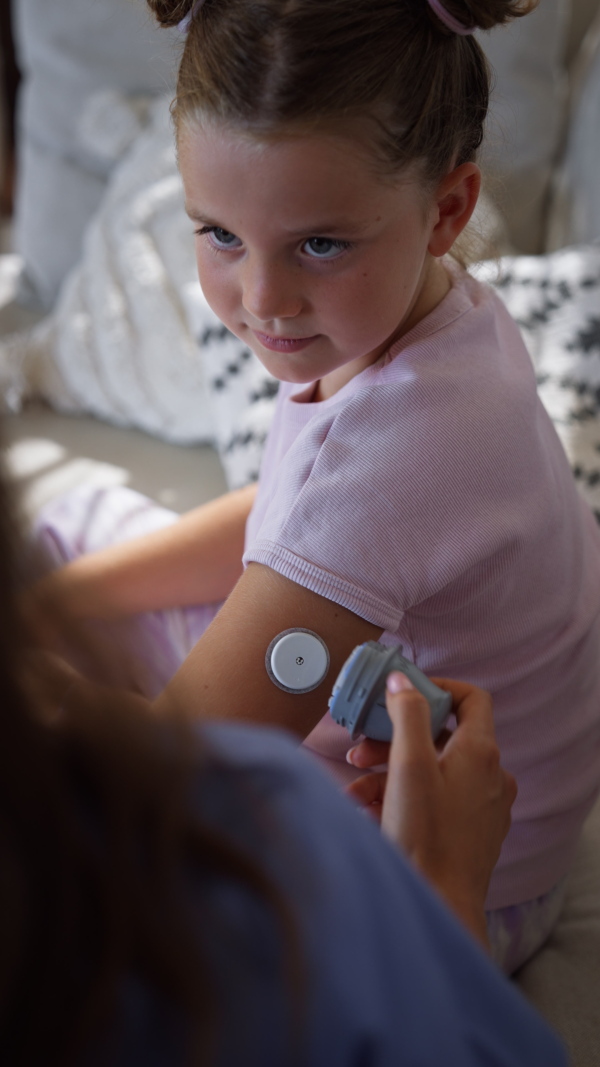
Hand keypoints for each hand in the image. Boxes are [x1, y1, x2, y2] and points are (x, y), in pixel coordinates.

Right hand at [346, 673, 516, 948]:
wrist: (440, 905)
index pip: (471, 698)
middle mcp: (491, 775)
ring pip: (434, 771)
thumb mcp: (409, 766)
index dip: (437, 688)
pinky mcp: (471, 831)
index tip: (402, 696)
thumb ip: (408, 714)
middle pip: (442, 737)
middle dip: (395, 738)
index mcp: (481, 752)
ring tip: (355, 788)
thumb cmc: (425, 837)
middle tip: (359, 748)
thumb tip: (404, 680)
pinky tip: (369, 812)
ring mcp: (484, 805)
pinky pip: (436, 800)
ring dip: (390, 772)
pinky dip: (404, 798)